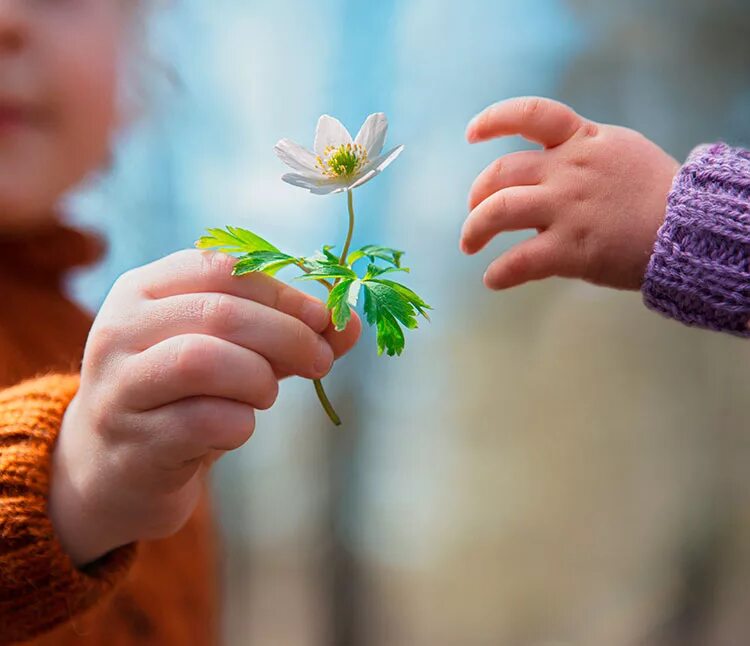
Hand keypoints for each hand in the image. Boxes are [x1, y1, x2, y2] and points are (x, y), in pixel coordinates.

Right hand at [49, 250, 360, 565]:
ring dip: (258, 378)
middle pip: (220, 313)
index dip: (284, 292)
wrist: (116, 467)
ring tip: (266, 395)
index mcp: (145, 289)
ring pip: (203, 360)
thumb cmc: (183, 396)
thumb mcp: (230, 352)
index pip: (223, 268)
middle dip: (288, 336)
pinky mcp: (132, 441)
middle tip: (322, 360)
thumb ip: (285, 332)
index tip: (325, 319)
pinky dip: (240, 423)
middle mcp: (120, 328)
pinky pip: (204, 422)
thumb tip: (350, 324)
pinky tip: (237, 428)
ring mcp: (118, 386)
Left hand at [461, 97, 680, 290]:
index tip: (472, 133)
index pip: (531, 114)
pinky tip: (493, 279)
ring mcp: (567, 208)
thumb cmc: (655, 192)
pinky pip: (519, 261)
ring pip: (498, 212)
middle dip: (477, 195)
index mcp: (581, 141)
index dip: (494, 120)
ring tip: (470, 245)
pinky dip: (499, 273)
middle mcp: (568, 170)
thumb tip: (544, 166)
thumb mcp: (619, 151)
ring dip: (474, 230)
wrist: (690, 228)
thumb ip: (579, 152)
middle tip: (474, 214)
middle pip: (500, 173)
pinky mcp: (571, 248)